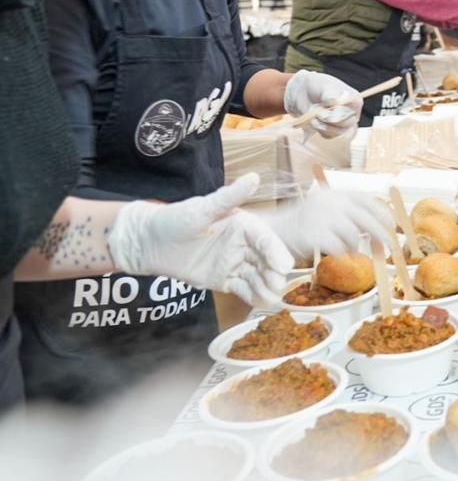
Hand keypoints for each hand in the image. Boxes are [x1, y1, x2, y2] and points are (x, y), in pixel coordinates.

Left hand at [108, 174, 291, 304]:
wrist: (149, 243)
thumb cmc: (175, 219)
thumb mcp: (203, 208)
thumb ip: (230, 196)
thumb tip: (254, 177)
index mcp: (244, 225)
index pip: (266, 239)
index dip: (276, 251)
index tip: (284, 265)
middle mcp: (245, 244)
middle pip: (267, 260)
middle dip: (274, 273)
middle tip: (277, 284)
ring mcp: (236, 263)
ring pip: (259, 277)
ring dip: (267, 287)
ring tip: (270, 298)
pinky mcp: (226, 280)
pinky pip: (245, 290)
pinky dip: (255, 297)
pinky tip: (262, 303)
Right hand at [265, 187, 394, 258]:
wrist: (275, 232)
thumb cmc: (307, 223)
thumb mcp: (329, 210)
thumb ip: (351, 213)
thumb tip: (382, 226)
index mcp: (336, 193)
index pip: (367, 199)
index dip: (383, 213)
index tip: (392, 225)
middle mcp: (330, 202)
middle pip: (366, 218)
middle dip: (381, 234)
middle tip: (390, 246)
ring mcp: (321, 218)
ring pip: (352, 235)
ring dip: (355, 245)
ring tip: (348, 248)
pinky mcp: (312, 235)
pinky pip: (338, 248)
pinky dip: (342, 253)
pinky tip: (338, 254)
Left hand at [283, 70, 359, 137]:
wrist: (305, 92)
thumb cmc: (318, 86)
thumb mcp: (324, 85)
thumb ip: (331, 94)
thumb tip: (336, 102)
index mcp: (355, 101)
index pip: (350, 112)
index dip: (337, 112)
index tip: (324, 105)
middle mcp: (353, 114)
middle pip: (345, 125)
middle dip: (328, 118)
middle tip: (318, 110)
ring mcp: (344, 124)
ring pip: (337, 133)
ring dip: (322, 124)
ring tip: (314, 114)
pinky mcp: (334, 131)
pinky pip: (329, 136)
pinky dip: (319, 129)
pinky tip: (315, 120)